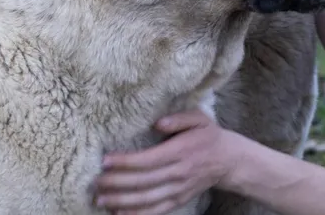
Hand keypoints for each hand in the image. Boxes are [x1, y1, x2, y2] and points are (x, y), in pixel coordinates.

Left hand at [93, 109, 236, 213]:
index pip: (148, 159)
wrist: (228, 160)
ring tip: (101, 200)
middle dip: (117, 183)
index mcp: (180, 151)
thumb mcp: (199, 118)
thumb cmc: (208, 136)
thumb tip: (158, 123)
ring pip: (147, 199)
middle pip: (143, 181)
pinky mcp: (179, 200)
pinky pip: (156, 210)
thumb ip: (179, 119)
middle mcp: (178, 173)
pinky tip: (119, 214)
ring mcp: (179, 189)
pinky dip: (138, 214)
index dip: (125, 162)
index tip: (105, 161)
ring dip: (122, 201)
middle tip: (96, 182)